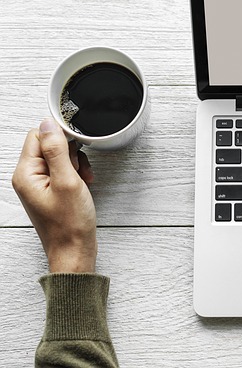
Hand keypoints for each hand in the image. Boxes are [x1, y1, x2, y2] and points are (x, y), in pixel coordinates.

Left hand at [12, 118, 96, 272]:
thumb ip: (56, 150)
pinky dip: (76, 173)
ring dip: (75, 163)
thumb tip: (48, 124)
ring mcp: (38, 185)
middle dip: (70, 152)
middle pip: (48, 145)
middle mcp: (28, 178)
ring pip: (58, 157)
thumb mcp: (67, 181)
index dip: (60, 137)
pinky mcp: (50, 191)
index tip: (77, 146)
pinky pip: (62, 171)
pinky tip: (83, 184)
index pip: (37, 136)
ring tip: (83, 179)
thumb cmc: (70, 224)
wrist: (75, 251)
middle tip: (79, 170)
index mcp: (26, 174)